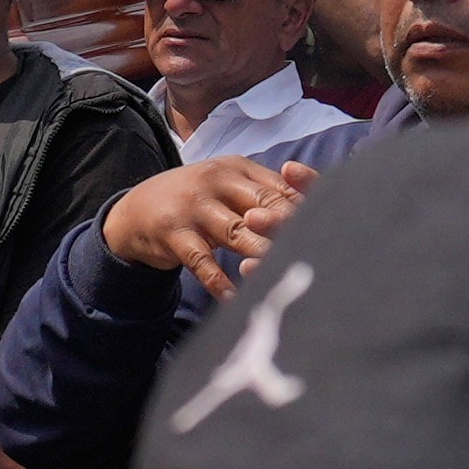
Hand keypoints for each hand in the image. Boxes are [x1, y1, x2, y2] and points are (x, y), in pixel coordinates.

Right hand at [100, 156, 308, 305]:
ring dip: (262, 257)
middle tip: (317, 255)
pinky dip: (221, 284)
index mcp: (236, 168)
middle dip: (289, 232)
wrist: (136, 210)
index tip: (332, 231)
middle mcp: (216, 181)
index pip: (279, 188)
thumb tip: (313, 210)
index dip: (305, 210)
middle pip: (263, 207)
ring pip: (237, 234)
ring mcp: (194, 207)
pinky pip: (203, 263)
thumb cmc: (196, 200)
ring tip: (285, 278)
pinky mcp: (174, 235)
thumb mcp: (226, 186)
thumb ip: (264, 194)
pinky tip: (237, 300)